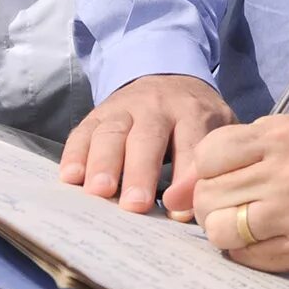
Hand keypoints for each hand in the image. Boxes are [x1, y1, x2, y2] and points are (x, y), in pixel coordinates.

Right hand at [60, 74, 232, 214]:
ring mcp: (124, 109)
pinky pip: (82, 133)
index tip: (177, 207)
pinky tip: (71, 177)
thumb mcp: (217, 130)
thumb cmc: (196, 118)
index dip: (186, 176)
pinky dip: (74, 155)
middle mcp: (157, 107)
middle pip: (147, 138)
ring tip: (99, 192)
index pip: (192, 144)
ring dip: (103, 164)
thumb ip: (213, 164)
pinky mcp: (98, 114)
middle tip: (135, 205)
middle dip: (140, 172)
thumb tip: (197, 210)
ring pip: (111, 134)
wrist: (169, 78)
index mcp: (194, 112)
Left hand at [193, 116, 288, 272]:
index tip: (225, 172)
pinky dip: (246, 250)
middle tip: (234, 199)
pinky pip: (248, 259)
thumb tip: (172, 198)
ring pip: (221, 232)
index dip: (207, 168)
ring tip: (246, 219)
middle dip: (211, 201)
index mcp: (287, 135)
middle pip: (208, 197)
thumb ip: (236, 152)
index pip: (207, 156)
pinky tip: (267, 235)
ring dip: (224, 228)